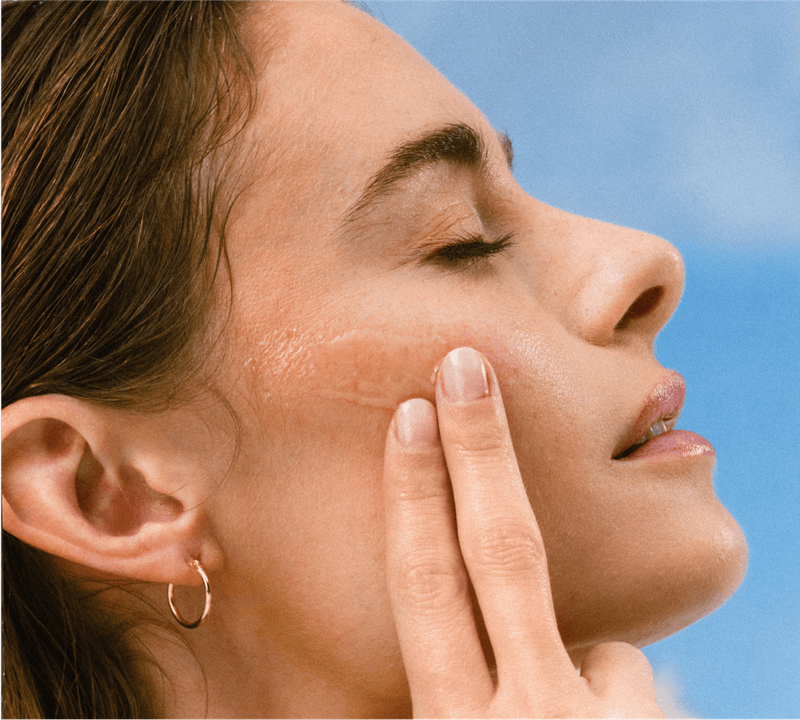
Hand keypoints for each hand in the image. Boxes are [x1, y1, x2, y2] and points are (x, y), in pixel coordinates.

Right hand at [383, 346, 664, 718]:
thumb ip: (458, 691)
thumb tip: (472, 638)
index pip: (426, 586)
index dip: (414, 493)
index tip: (412, 413)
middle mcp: (524, 719)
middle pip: (500, 550)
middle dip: (479, 449)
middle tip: (465, 364)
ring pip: (600, 638)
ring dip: (580, 666)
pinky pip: (627, 682)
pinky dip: (613, 704)